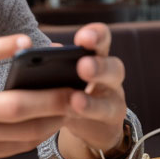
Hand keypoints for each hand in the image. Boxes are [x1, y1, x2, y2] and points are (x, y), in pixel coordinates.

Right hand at [0, 34, 74, 158]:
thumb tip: (26, 42)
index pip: (13, 104)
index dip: (45, 97)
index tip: (70, 86)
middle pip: (24, 126)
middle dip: (56, 112)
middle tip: (79, 98)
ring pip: (25, 141)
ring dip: (51, 125)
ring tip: (70, 108)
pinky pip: (16, 150)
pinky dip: (35, 136)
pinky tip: (48, 122)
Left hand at [57, 23, 127, 158]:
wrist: (89, 122)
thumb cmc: (70, 88)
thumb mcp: (61, 73)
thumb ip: (54, 62)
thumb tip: (45, 51)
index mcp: (97, 56)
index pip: (102, 39)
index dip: (96, 35)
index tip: (83, 38)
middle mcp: (110, 75)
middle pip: (114, 68)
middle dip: (99, 67)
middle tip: (83, 66)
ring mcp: (114, 100)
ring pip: (111, 100)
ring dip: (93, 100)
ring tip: (76, 99)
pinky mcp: (111, 121)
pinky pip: (103, 118)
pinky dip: (88, 115)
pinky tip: (74, 113)